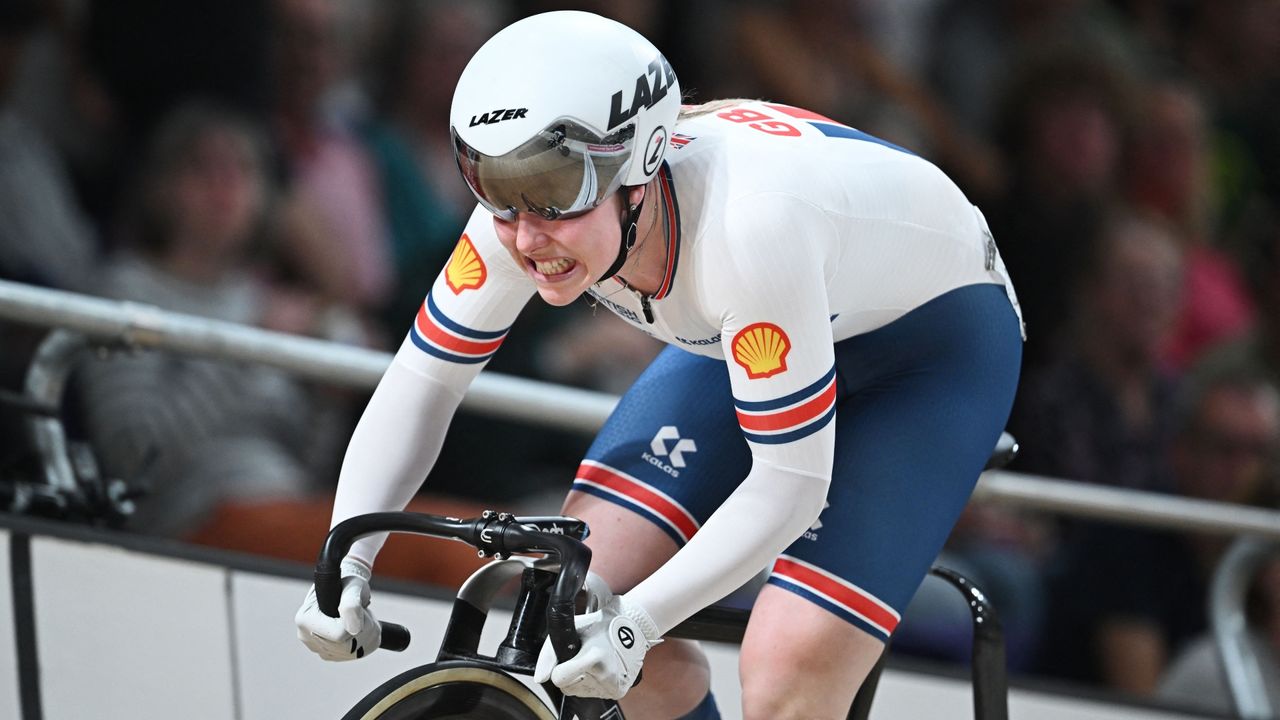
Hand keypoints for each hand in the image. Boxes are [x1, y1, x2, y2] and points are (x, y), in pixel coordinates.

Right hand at [295, 558, 381, 660]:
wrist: (347, 588)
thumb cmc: (348, 584)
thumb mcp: (353, 587)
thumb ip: (352, 605)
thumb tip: (354, 629)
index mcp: (305, 619)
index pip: (338, 636)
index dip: (356, 624)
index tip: (360, 609)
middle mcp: (306, 636)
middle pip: (346, 648)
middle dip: (365, 631)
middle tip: (366, 613)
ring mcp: (317, 647)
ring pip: (352, 654)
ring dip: (368, 636)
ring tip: (365, 618)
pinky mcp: (329, 653)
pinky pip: (354, 656)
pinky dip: (366, 643)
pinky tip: (363, 628)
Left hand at [534, 579, 661, 699]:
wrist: (633, 628)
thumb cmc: (602, 625)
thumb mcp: (573, 628)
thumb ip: (550, 653)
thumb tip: (540, 678)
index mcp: (595, 657)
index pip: (559, 679)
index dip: (558, 668)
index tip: (566, 658)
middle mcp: (605, 675)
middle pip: (566, 687)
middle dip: (569, 673)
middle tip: (582, 656)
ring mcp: (612, 686)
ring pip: (578, 692)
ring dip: (580, 679)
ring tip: (593, 661)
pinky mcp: (617, 692)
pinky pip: (592, 694)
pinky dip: (592, 683)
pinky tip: (600, 669)